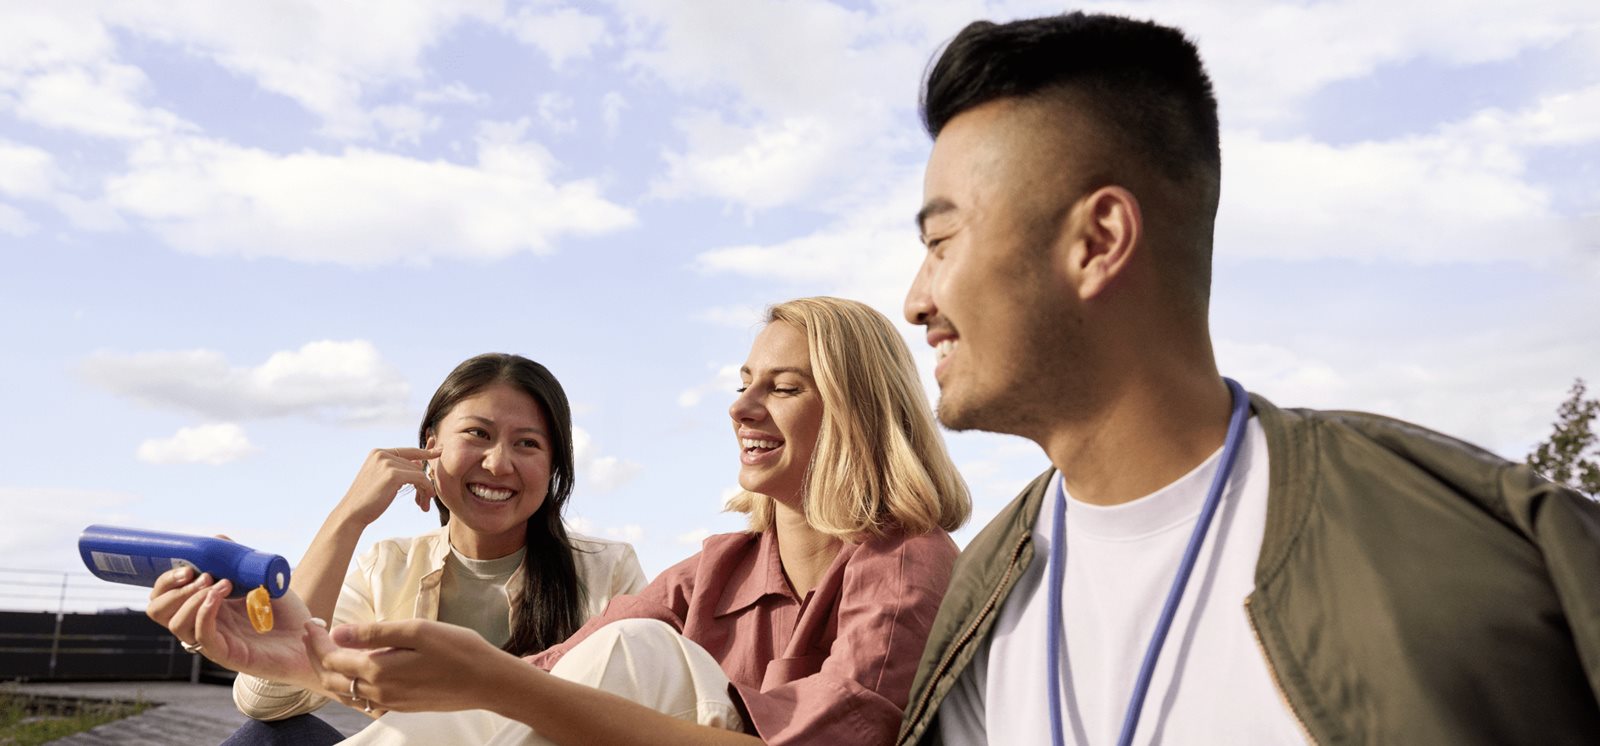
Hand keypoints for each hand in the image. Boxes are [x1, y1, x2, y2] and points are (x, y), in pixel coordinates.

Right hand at [147, 566, 318, 688]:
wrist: (312, 642)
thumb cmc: (287, 615)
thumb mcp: (262, 581)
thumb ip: (239, 562)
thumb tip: (217, 539)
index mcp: (205, 608)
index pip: (164, 596)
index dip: (167, 580)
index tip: (188, 565)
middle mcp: (203, 625)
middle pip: (159, 611)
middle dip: (169, 588)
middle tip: (195, 574)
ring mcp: (213, 641)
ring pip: (176, 624)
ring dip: (190, 598)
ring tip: (217, 582)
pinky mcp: (227, 655)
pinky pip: (202, 637)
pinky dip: (205, 613)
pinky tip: (219, 595)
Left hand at [303, 618, 517, 713]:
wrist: (488, 682)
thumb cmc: (458, 650)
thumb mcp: (417, 631)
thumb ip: (375, 633)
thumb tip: (338, 633)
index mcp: (379, 670)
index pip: (333, 657)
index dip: (317, 641)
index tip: (310, 623)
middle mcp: (379, 692)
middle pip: (333, 679)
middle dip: (317, 657)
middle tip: (312, 635)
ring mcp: (390, 703)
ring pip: (346, 693)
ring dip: (331, 673)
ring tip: (327, 651)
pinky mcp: (401, 707)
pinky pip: (363, 700)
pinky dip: (350, 686)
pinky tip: (356, 672)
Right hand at [335, 447, 440, 526]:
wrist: (352, 513)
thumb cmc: (368, 500)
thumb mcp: (382, 479)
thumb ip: (398, 468)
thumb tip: (419, 463)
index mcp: (378, 452)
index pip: (408, 451)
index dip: (426, 451)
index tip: (440, 450)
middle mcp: (382, 454)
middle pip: (416, 464)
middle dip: (422, 482)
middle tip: (425, 500)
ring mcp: (387, 462)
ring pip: (419, 472)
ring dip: (424, 489)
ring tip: (422, 503)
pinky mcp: (393, 474)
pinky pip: (420, 478)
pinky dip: (426, 488)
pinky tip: (425, 499)